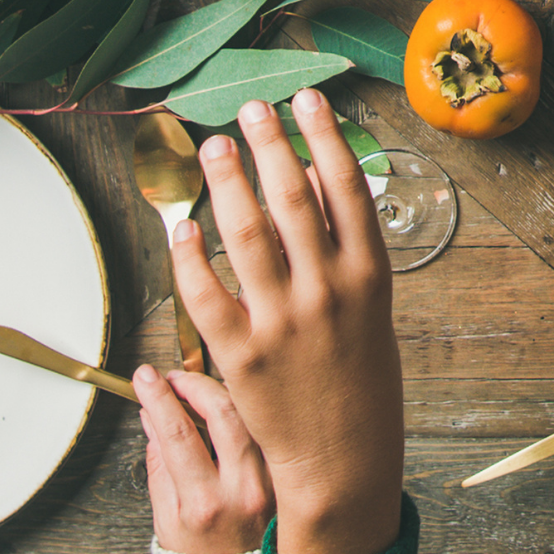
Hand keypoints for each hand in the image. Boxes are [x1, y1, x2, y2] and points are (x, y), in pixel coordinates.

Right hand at [137, 363, 274, 553]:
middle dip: (193, 383)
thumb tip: (154, 421)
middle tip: (173, 375)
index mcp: (203, 505)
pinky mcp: (292, 471)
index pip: (177, 434)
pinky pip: (272, 424)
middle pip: (222, 410)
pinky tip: (234, 396)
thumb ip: (160, 472)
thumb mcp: (166, 526)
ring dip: (223, 387)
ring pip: (253, 410)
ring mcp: (274, 477)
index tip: (145, 378)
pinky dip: (251, 405)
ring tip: (199, 382)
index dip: (159, 399)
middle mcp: (244, 487)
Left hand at [171, 90, 402, 553]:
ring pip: (248, 235)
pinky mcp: (242, 356)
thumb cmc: (361, 371)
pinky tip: (182, 228)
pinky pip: (209, 296)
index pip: (345, 185)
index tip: (305, 99)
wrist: (343, 454)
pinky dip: (191, 259)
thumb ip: (346, 242)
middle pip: (293, 198)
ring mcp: (283, 322)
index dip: (323, 136)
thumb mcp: (371, 300)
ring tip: (213, 148)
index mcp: (369, 272)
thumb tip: (317, 175)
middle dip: (269, 146)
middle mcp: (328, 289)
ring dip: (228, 185)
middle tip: (249, 110)